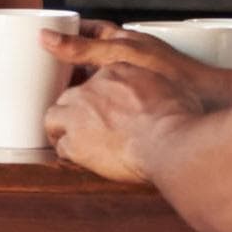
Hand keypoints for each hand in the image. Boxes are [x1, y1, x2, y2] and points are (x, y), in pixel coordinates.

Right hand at [41, 22, 231, 109]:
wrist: (207, 98)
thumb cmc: (173, 72)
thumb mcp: (118, 55)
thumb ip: (82, 48)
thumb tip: (47, 37)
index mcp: (120, 39)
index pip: (86, 30)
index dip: (65, 33)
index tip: (42, 40)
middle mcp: (127, 55)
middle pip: (89, 54)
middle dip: (69, 62)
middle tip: (44, 72)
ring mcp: (135, 76)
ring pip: (99, 76)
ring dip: (82, 84)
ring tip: (61, 94)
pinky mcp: (141, 98)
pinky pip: (110, 95)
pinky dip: (97, 101)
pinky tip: (88, 112)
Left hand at [43, 61, 201, 184]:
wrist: (170, 141)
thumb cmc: (177, 117)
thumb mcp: (168, 86)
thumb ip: (153, 84)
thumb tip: (159, 92)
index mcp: (114, 72)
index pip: (95, 80)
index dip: (99, 96)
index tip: (106, 107)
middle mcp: (91, 90)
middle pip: (70, 96)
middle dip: (76, 110)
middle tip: (87, 123)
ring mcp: (78, 115)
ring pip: (54, 117)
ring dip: (61, 128)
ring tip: (73, 140)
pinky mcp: (74, 143)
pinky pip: (61, 147)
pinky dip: (69, 153)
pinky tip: (80, 159)